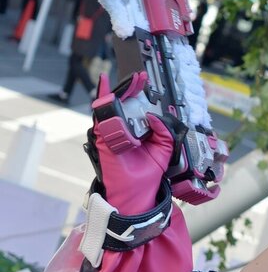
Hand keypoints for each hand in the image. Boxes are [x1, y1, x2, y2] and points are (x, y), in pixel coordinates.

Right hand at [90, 74, 175, 213]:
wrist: (137, 195)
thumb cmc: (147, 176)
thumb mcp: (163, 150)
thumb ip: (163, 133)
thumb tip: (155, 116)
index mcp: (136, 133)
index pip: (135, 109)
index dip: (139, 94)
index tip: (145, 80)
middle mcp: (122, 132)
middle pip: (122, 105)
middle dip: (130, 88)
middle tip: (139, 77)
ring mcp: (111, 134)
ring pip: (110, 107)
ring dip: (118, 91)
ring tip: (130, 80)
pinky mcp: (103, 139)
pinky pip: (101, 117)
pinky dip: (103, 102)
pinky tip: (106, 88)